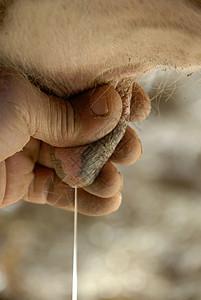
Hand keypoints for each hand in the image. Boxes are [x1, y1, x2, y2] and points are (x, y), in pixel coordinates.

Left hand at [0, 69, 150, 215]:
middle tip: (130, 152)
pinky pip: (56, 191)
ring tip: (113, 184)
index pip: (82, 90)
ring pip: (73, 163)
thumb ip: (67, 113)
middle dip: (112, 142)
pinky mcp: (21, 181)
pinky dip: (81, 199)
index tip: (139, 110)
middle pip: (84, 130)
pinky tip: (107, 203)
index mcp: (31, 87)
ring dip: (99, 175)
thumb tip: (113, 107)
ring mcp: (27, 151)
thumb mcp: (19, 105)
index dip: (114, 99)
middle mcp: (32, 117)